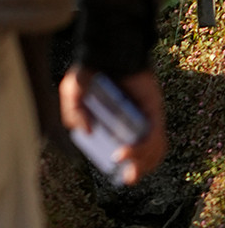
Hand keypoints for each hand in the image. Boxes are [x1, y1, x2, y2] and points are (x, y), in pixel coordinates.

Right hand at [60, 66, 166, 184]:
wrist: (106, 49)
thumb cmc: (90, 69)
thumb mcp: (72, 90)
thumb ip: (72, 111)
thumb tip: (85, 132)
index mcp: (118, 122)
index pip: (130, 150)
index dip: (129, 166)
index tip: (121, 177)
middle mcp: (135, 121)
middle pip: (147, 154)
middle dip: (138, 170)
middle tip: (127, 178)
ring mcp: (146, 116)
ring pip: (154, 148)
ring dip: (142, 161)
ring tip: (127, 165)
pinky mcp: (154, 109)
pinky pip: (155, 134)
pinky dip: (144, 147)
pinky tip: (129, 151)